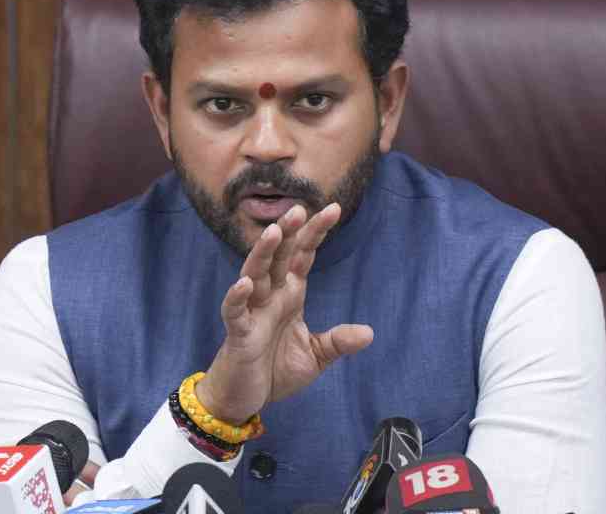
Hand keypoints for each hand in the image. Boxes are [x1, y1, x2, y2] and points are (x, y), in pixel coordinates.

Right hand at [195, 203, 373, 422]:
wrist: (244, 398)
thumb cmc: (275, 371)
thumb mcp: (314, 356)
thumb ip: (337, 342)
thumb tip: (369, 333)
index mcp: (289, 295)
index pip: (303, 257)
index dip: (315, 233)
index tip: (334, 209)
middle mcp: (271, 297)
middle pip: (279, 256)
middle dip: (289, 232)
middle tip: (300, 207)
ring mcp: (253, 312)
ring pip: (255, 274)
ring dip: (264, 253)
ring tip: (275, 231)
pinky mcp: (238, 333)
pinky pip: (236, 311)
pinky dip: (238, 297)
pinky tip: (245, 284)